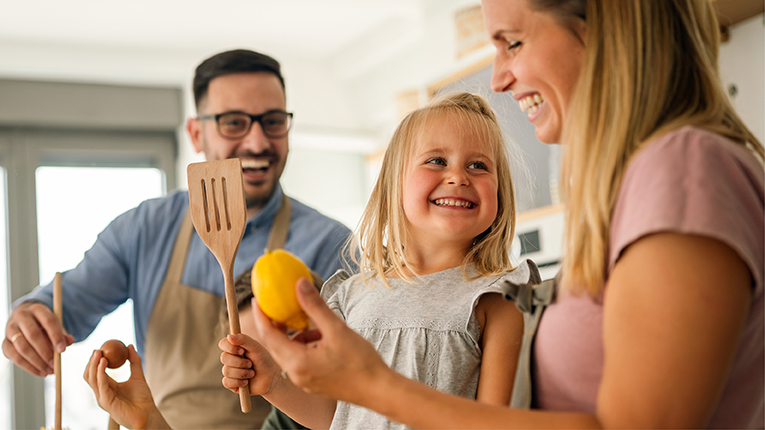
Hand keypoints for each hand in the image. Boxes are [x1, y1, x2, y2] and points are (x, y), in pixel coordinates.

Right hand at [2, 301, 73, 376]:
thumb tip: (69, 341)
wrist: (24, 319)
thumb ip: (62, 333)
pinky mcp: (5, 342)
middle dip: (45, 352)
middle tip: (54, 364)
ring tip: (49, 371)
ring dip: (37, 362)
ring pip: (22, 347)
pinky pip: (14, 356)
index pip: (48, 321)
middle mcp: (22, 317)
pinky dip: (28, 367)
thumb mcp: (55, 325)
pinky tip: (40, 372)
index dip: (56, 336)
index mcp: (37, 309)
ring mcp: (10, 329)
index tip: (62, 350)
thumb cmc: (43, 324)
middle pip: (33, 335)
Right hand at [83, 345, 170, 429]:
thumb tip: (129, 345)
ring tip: (99, 353)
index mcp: (108, 387)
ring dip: (94, 365)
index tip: (100, 348)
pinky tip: (103, 363)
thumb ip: (134, 361)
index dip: (95, 361)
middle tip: (97, 350)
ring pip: (92, 379)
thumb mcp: (138, 375)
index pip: (96, 373)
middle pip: (90, 376)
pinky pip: (101, 385)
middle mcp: (103, 392)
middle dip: (91, 362)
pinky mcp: (106, 402)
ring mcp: (103, 398)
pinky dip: (100, 373)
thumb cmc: (143, 398)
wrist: (147, 414)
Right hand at [219, 333, 281, 395]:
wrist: (271, 378)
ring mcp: (230, 371)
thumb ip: (244, 340)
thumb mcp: (256, 347)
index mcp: (235, 348)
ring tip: (252, 373)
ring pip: (226, 371)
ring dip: (242, 372)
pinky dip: (238, 382)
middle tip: (251, 364)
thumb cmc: (264, 360)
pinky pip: (227, 382)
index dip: (230, 348)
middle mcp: (230, 359)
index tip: (242, 351)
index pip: (223, 344)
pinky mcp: (231, 383)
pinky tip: (246, 382)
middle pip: (224, 358)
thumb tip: (229, 336)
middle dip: (239, 362)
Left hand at [252, 278, 390, 403]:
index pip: (269, 335)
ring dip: (297, 337)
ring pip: (290, 353)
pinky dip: (306, 347)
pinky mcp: (313, 384)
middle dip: (278, 325)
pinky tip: (325, 341)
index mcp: (297, 362)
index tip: (258, 299)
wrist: (378, 391)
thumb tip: (299, 284)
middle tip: (282, 306)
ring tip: (318, 327)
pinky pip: (300, 361)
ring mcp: (304, 381)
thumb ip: (315, 306)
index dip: (262, 315)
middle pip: (277, 345)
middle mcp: (296, 374)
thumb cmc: (360, 362)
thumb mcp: (337, 329)